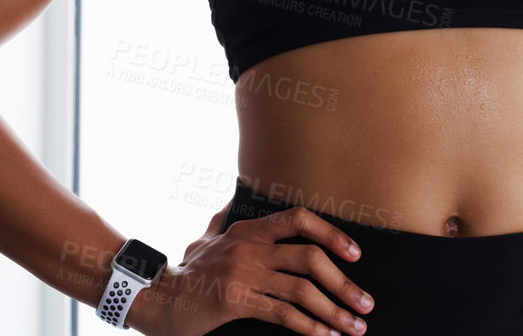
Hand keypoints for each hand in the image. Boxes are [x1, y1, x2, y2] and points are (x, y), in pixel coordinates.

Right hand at [127, 203, 375, 335]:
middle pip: (310, 258)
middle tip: (366, 302)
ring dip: (335, 311)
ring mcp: (242, 274)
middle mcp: (249, 247)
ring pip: (302, 290)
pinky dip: (309, 327)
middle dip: (344, 283)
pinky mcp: (235, 302)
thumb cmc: (188, 272)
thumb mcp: (208, 237)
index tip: (356, 254)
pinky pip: (282, 314)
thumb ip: (226, 220)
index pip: (299, 219)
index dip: (332, 234)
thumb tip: (237, 198)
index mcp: (249, 229)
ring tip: (355, 326)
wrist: (156, 298)